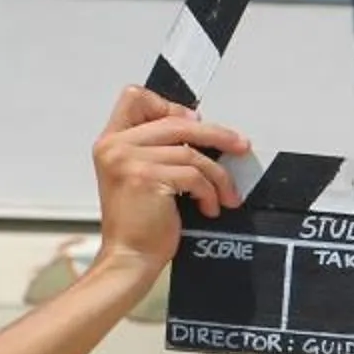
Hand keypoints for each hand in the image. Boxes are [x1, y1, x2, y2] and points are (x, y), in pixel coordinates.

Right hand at [92, 85, 248, 273]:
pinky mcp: (146, 178)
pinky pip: (195, 175)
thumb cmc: (142, 220)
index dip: (170, 106)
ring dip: (218, 176)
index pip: (135, 97)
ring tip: (226, 196)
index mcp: (111, 140)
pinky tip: (210, 208)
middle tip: (241, 147)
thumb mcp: (142, 175)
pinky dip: (210, 192)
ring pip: (192, 153)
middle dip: (217, 135)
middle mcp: (115, 146)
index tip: (195, 123)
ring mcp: (128, 161)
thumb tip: (200, 125)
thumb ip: (158, 148)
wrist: (130, 256)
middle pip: (177, 122)